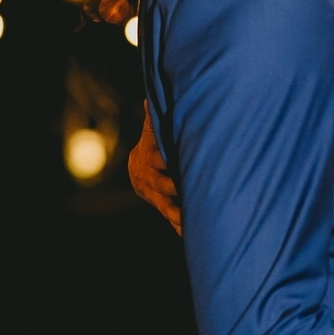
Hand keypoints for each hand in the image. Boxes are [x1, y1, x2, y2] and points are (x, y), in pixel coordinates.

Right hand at [128, 101, 180, 233]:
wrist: (139, 168)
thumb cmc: (154, 143)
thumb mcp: (153, 129)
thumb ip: (154, 117)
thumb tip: (149, 99)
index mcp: (151, 159)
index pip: (157, 158)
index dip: (164, 160)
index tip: (172, 160)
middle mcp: (152, 180)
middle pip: (163, 185)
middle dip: (174, 188)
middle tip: (188, 190)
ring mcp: (157, 196)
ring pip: (168, 207)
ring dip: (180, 213)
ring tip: (193, 221)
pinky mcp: (165, 207)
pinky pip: (173, 219)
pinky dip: (181, 227)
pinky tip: (194, 235)